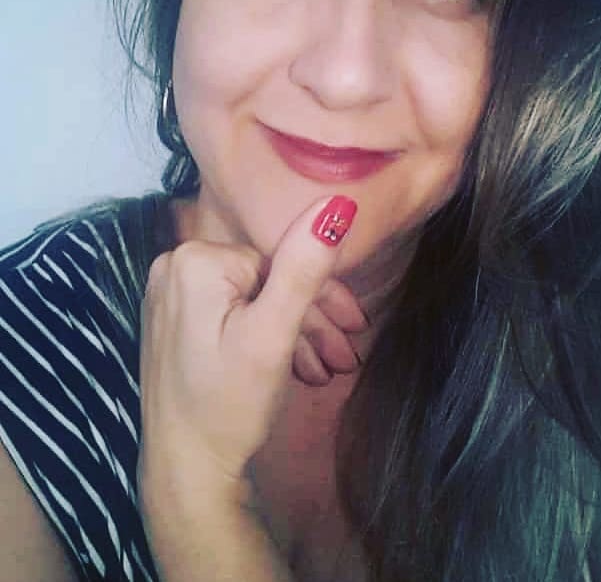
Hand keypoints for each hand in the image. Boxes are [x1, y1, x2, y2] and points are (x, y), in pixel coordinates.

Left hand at [138, 195, 357, 571]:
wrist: (186, 473)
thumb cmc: (230, 404)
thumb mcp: (274, 333)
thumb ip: (304, 267)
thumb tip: (337, 203)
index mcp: (194, 260)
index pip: (277, 262)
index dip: (320, 296)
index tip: (354, 327)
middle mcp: (173, 267)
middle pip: (266, 282)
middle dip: (311, 319)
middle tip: (348, 356)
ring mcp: (170, 296)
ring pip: (252, 301)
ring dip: (294, 334)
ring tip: (327, 371)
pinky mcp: (174, 322)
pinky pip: (232, 316)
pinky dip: (264, 339)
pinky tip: (294, 368)